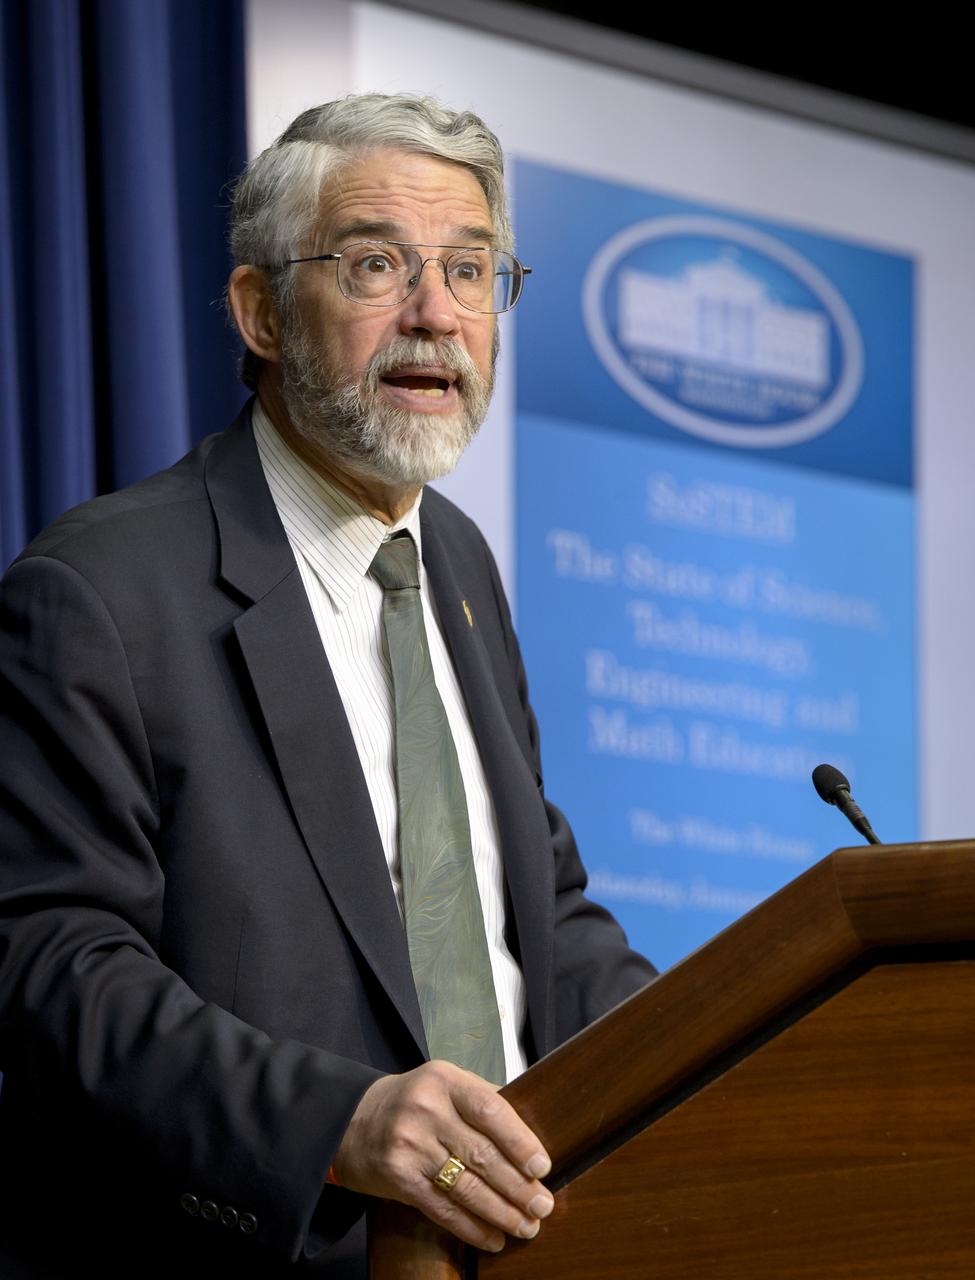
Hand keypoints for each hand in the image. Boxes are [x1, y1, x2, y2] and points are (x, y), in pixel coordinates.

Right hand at [331, 1060, 554, 1251]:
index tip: (541, 1165)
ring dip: (501, 1212)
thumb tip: (531, 1130)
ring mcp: (410, 1146)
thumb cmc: (411, 1101)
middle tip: (542, 1204)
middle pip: (482, 1154)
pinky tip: (493, 1237)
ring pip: (466, 1186)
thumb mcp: (444, 1083)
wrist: (351, 1120)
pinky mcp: (399, 1178)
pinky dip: (471, 1227)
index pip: (490, 1109)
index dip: (519, 1140)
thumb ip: (482, 1099)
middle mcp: (426, 1111)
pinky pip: (442, 1208)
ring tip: (526, 1226)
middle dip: (518, 1185)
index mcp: (444, 1081)